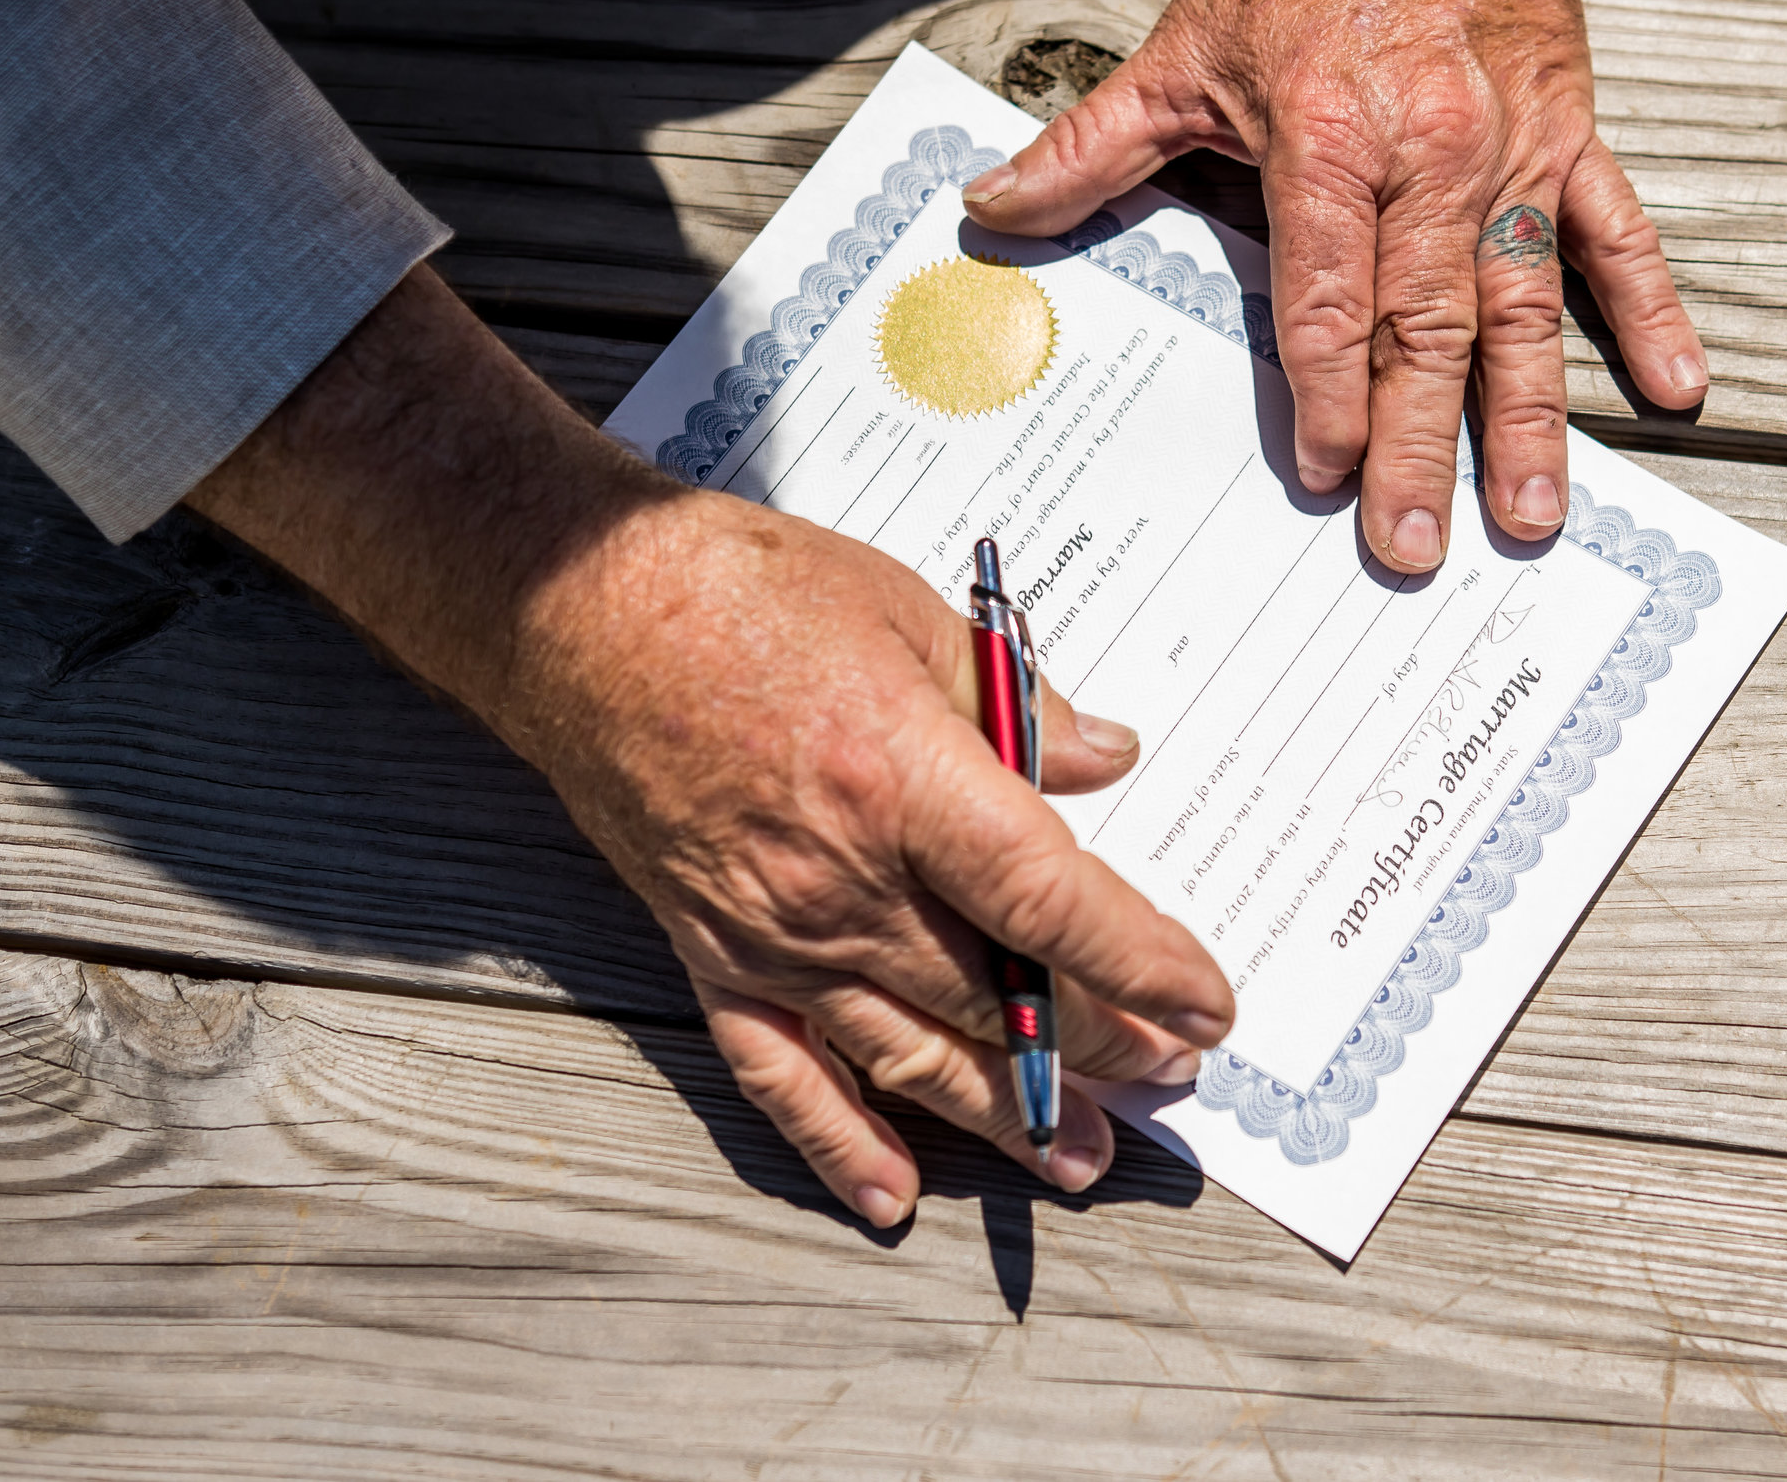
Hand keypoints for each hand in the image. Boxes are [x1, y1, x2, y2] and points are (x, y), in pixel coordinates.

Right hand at [188, 265, 1234, 1226]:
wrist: (579, 606)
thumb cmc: (742, 591)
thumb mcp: (906, 611)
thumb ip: (1017, 700)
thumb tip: (1105, 757)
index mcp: (902, 778)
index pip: (1051, 905)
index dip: (1140, 965)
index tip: (1207, 1007)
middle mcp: (840, 878)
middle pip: (997, 995)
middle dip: (1098, 1046)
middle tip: (1170, 1078)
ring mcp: (772, 930)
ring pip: (909, 1054)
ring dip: (1004, 1116)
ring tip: (1079, 1157)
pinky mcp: (713, 953)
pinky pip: (780, 1076)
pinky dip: (840, 1144)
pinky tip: (895, 1195)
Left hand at [962, 0, 1705, 575]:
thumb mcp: (1178, 53)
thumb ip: (1089, 149)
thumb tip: (991, 208)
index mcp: (1328, 140)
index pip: (1325, 297)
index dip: (1323, 394)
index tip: (1324, 475)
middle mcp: (1429, 155)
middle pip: (1423, 328)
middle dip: (1418, 446)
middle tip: (1414, 546)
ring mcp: (1510, 150)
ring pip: (1523, 305)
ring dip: (1529, 420)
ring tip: (1530, 515)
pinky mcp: (1568, 132)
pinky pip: (1617, 233)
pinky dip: (1652, 311)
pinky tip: (1677, 389)